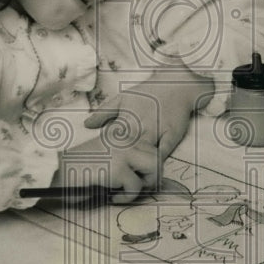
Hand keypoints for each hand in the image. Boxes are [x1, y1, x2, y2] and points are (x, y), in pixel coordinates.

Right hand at [57, 130, 160, 203]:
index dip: (147, 167)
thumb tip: (150, 176)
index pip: (151, 147)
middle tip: (136, 186)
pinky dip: (125, 198)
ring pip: (155, 169)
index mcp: (122, 134)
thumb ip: (126, 160)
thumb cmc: (80, 169)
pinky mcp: (118, 169)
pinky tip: (111, 196)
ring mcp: (123, 152)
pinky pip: (136, 188)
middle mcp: (125, 139)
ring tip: (124, 192)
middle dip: (152, 175)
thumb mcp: (107, 159)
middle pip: (158, 157)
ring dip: (142, 186)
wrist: (58, 172)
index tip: (136, 178)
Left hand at [84, 72, 214, 164]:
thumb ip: (104, 112)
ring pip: (143, 154)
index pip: (111, 139)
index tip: (96, 163)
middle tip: (107, 177)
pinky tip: (148, 174)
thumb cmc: (148, 92)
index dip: (102, 152)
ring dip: (134, 167)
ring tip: (125, 180)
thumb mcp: (123, 98)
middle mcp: (140, 127)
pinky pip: (162, 153)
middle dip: (117, 164)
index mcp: (127, 119)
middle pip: (125, 150)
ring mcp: (156, 132)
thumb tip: (86, 125)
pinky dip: (154, 164)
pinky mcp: (171, 136)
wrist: (176, 84)